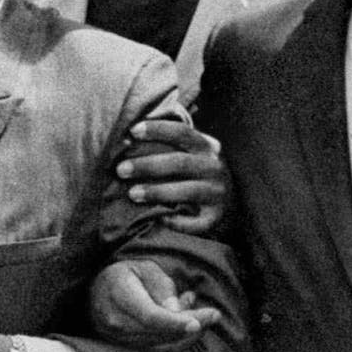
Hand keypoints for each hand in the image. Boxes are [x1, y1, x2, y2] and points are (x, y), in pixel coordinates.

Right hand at [90, 260, 219, 351]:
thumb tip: (176, 311)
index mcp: (118, 294)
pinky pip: (157, 350)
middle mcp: (115, 320)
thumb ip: (161, 286)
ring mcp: (118, 338)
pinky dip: (178, 340)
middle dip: (191, 326)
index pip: (149, 315)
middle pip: (159, 332)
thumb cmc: (125, 275)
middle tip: (213, 315)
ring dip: (187, 333)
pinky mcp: (126, 348)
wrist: (97, 293)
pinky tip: (188, 325)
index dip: (175, 322)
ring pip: (161, 344)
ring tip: (201, 314)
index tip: (198, 323)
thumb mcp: (144, 268)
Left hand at [117, 120, 229, 234]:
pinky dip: (175, 220)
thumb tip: (127, 140)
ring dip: (156, 191)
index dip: (158, 129)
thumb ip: (169, 145)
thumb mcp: (191, 154)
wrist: (230, 206)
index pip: (183, 132)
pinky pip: (193, 222)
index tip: (133, 131)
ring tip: (132, 194)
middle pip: (180, 162)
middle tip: (121, 169)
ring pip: (187, 191)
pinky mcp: (216, 218)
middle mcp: (215, 168)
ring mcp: (218, 193)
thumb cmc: (197, 175)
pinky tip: (158, 218)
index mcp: (207, 146)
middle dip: (147, 165)